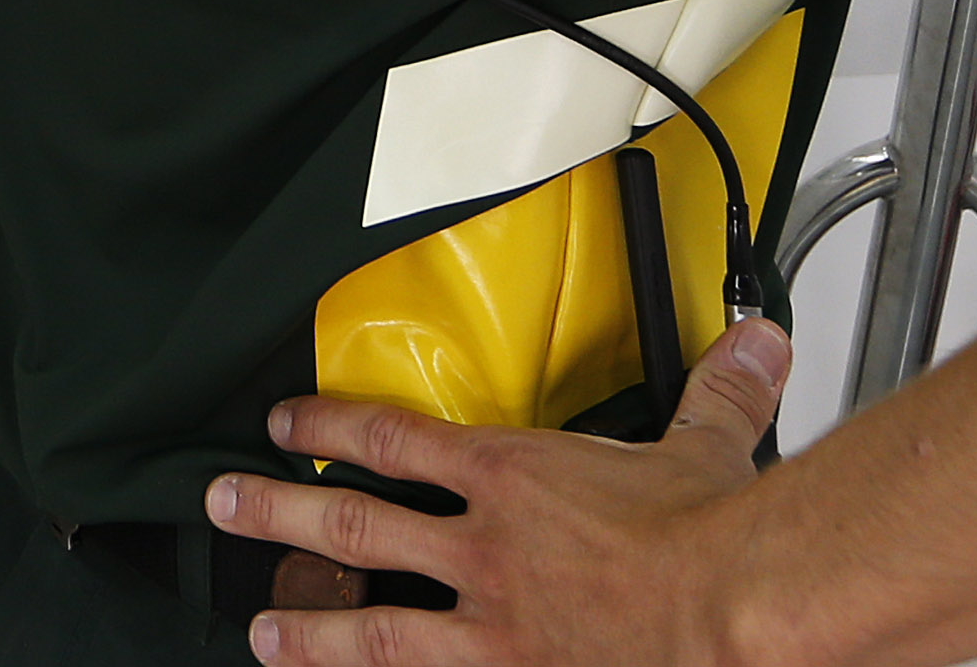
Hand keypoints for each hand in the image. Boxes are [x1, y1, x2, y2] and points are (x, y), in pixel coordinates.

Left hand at [207, 320, 789, 666]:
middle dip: (280, 514)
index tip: (287, 424)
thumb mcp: (710, 447)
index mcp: (515, 480)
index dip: (329, 427)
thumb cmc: (716, 538)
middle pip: (357, 526)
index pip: (395, 438)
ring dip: (312, 629)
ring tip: (263, 631)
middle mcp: (488, 551)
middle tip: (224, 507)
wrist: (734, 614)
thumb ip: (718, 393)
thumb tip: (752, 345)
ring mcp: (497, 628)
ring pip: (376, 627)